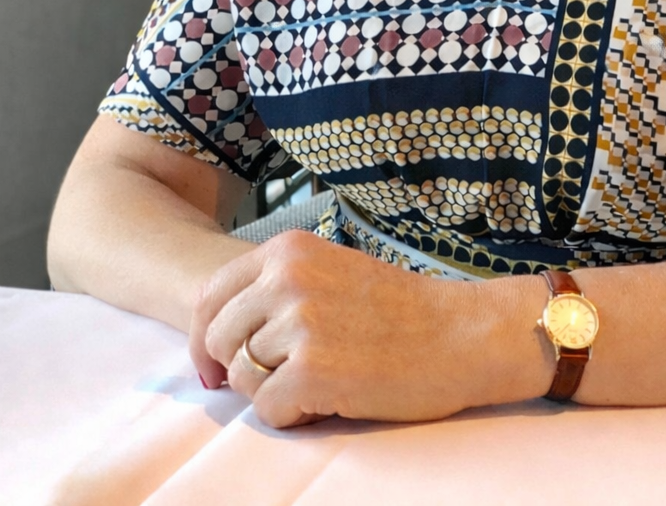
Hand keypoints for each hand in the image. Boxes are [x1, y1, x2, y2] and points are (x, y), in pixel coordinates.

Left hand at [188, 230, 515, 426]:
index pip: (208, 295)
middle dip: (239, 368)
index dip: (204, 338)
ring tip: (320, 381)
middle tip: (281, 379)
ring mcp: (298, 323)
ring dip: (274, 391)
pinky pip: (267, 410)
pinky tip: (330, 399)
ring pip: (241, 378)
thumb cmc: (398, 310)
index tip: (216, 365)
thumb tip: (215, 335)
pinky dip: (293, 415)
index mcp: (287, 250)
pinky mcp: (311, 370)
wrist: (460, 334)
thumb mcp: (329, 272)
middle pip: (217, 339)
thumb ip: (276, 289)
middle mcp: (286, 278)